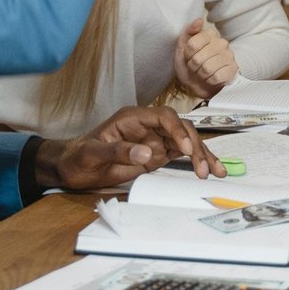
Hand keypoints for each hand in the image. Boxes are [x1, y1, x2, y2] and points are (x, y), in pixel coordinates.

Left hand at [36, 104, 224, 187]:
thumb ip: (119, 152)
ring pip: (185, 141)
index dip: (177, 130)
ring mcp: (154, 139)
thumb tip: (148, 153)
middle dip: (194, 147)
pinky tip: (209, 170)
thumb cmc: (78, 156)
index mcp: (132, 118)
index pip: (163, 117)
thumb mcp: (93, 154)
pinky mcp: (157, 154)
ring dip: (202, 155)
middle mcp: (148, 126)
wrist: (72, 168)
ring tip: (216, 172)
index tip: (185, 149)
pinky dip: (196, 162)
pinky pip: (181, 155)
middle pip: (180, 128)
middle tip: (202, 168)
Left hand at [173, 17, 237, 98]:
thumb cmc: (191, 64)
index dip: (187, 54)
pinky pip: (215, 77)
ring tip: (204, 72)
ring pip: (207, 68)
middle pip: (198, 58)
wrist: (200, 84)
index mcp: (210, 34)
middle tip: (197, 66)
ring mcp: (229, 56)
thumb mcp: (183, 48)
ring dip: (201, 74)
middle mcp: (222, 42)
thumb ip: (188, 33)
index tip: (190, 56)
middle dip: (193, 66)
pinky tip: (212, 78)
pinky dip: (210, 80)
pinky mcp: (233, 70)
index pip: (192, 45)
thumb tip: (199, 20)